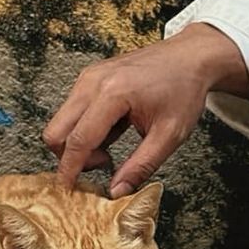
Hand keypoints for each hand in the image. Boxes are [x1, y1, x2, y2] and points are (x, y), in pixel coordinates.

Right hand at [43, 23, 248, 195]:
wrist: (191, 58)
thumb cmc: (184, 89)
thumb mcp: (170, 135)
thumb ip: (141, 166)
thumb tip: (117, 191)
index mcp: (113, 93)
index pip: (79, 140)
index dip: (70, 169)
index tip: (69, 190)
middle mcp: (93, 82)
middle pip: (57, 131)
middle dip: (71, 157)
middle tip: (103, 165)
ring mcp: (89, 77)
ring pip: (61, 122)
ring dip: (78, 144)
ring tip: (111, 149)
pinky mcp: (90, 78)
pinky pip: (72, 111)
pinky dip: (84, 129)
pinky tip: (111, 132)